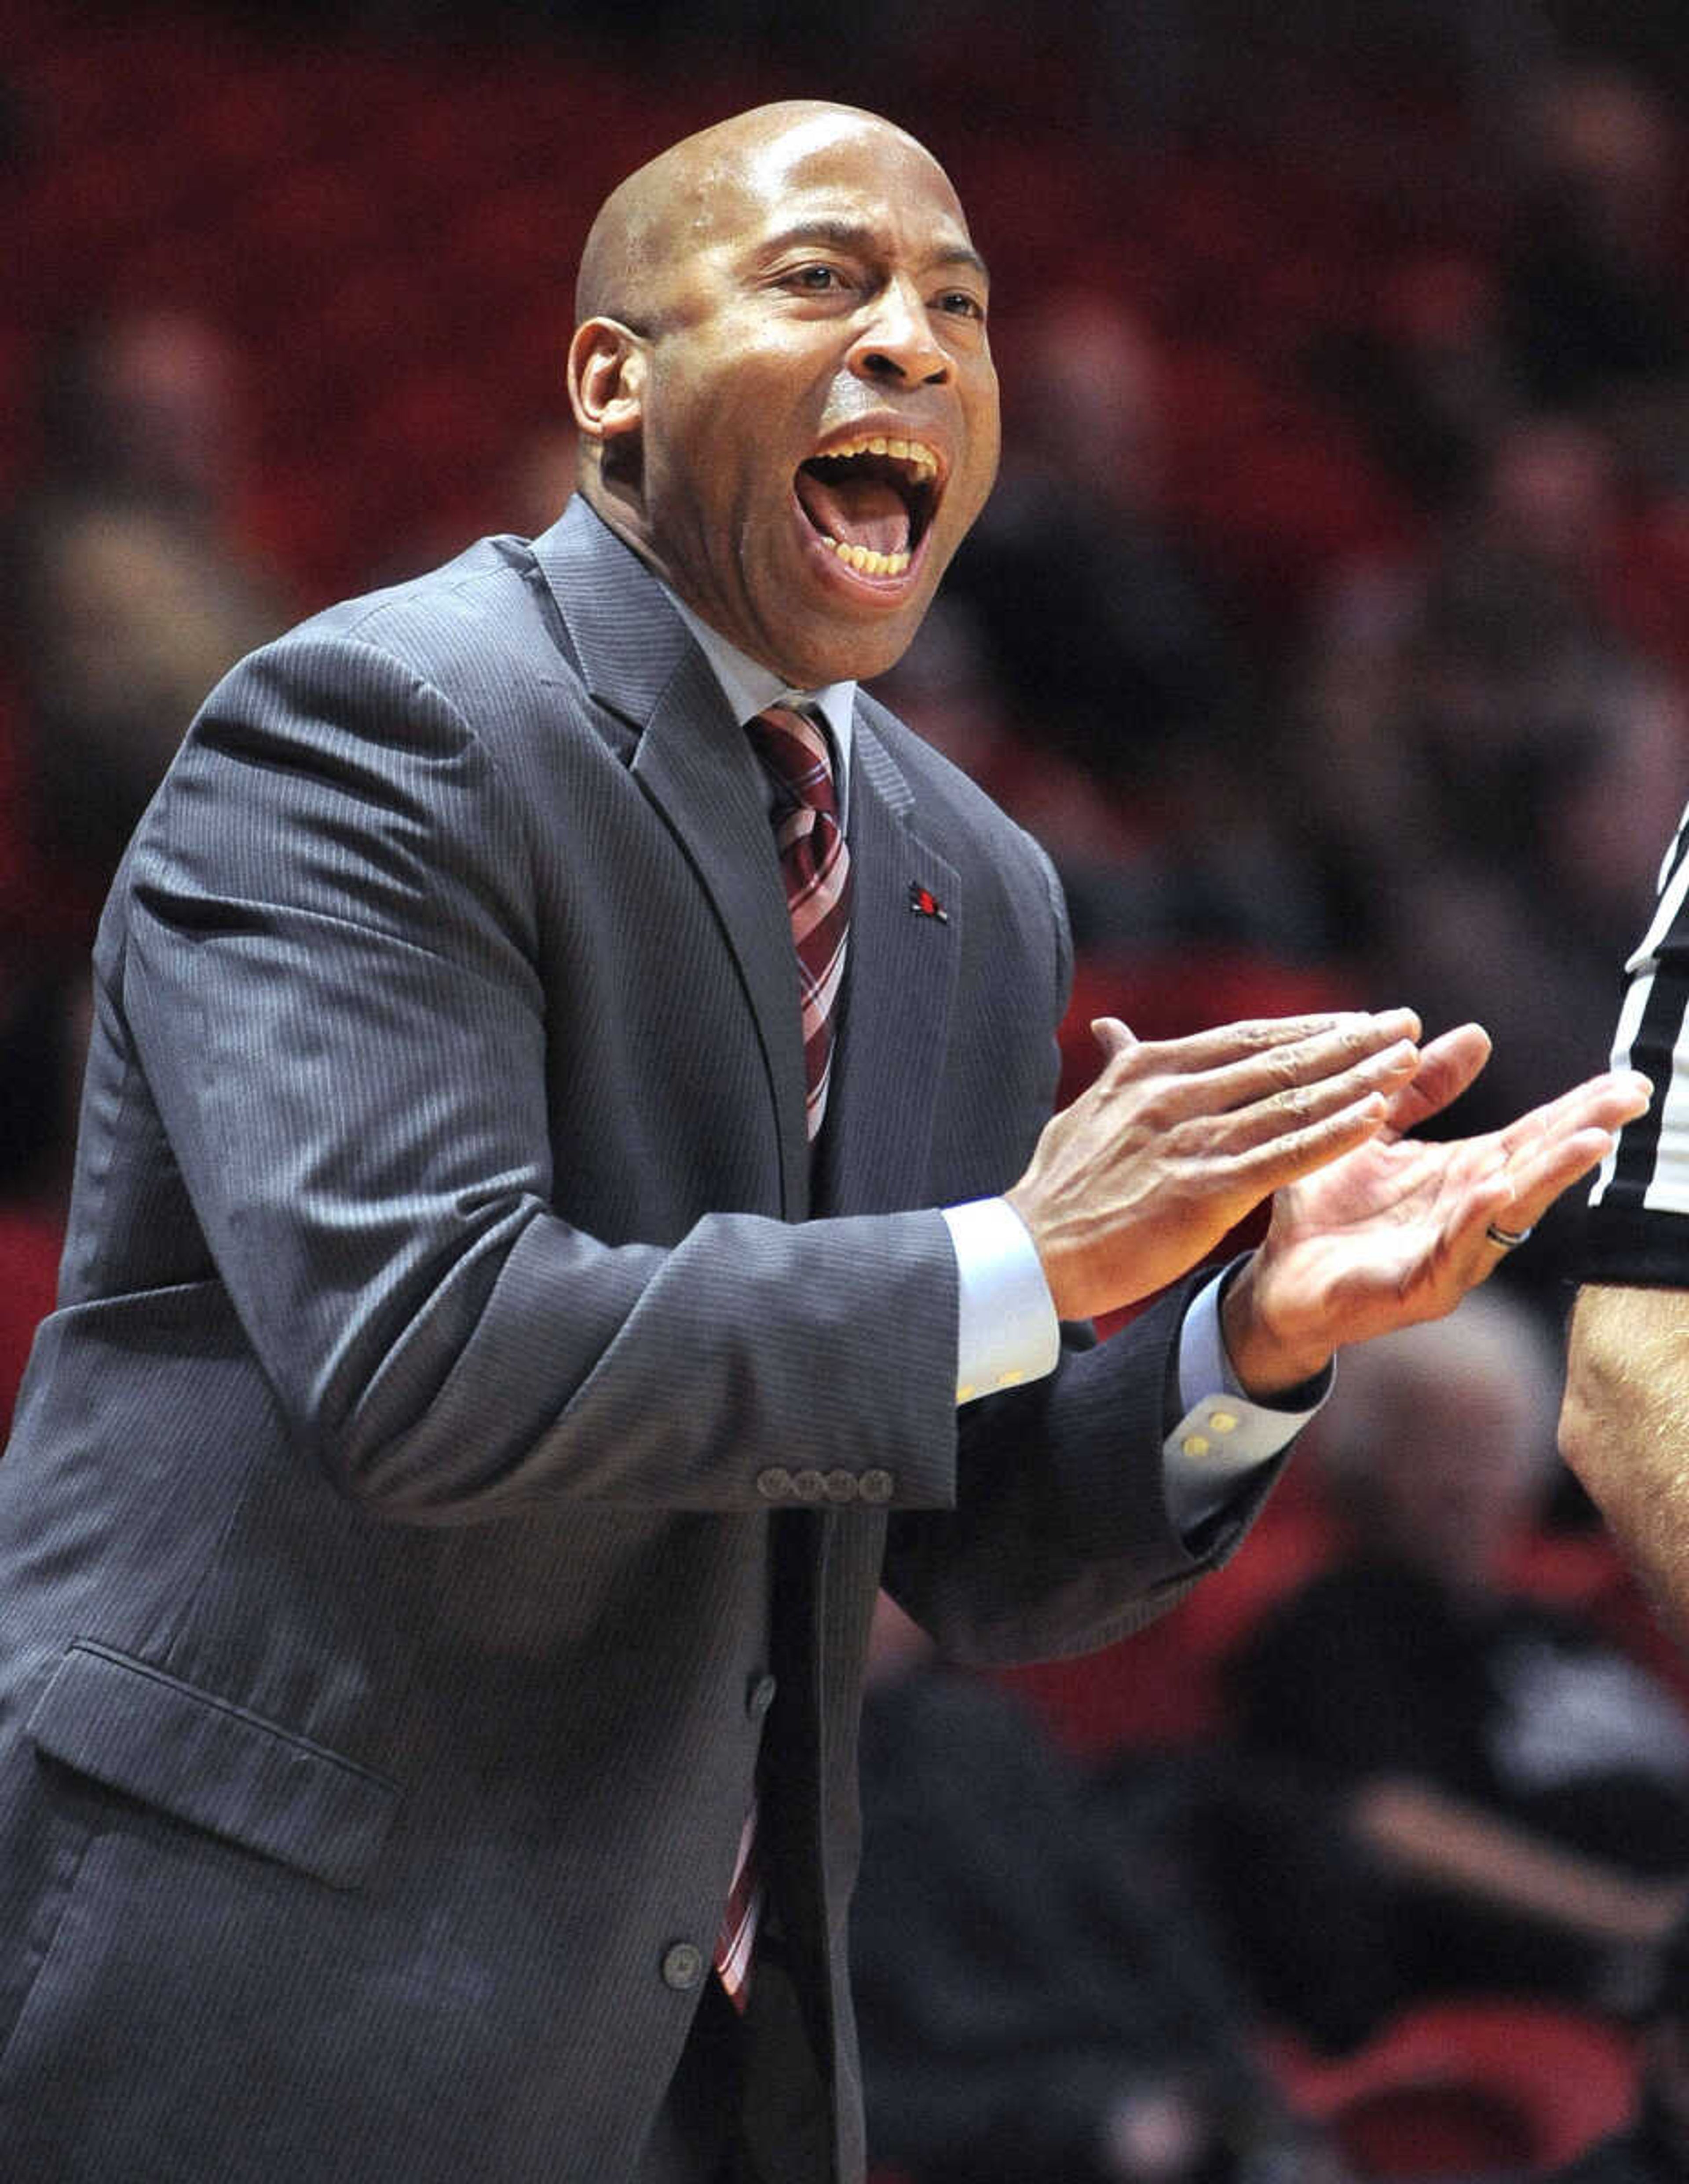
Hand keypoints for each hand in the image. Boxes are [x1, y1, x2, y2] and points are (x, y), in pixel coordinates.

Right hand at [1005, 1010, 1424, 1322]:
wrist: (1027, 1253)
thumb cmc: (1058, 1189)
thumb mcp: (1085, 1112)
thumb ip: (1113, 1070)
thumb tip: (1109, 1031)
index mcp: (1147, 1070)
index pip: (1247, 1038)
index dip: (1310, 1027)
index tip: (1360, 1019)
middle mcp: (1171, 1093)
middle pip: (1280, 1058)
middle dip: (1349, 1040)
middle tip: (1406, 1022)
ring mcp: (1186, 1139)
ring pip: (1290, 1100)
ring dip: (1357, 1078)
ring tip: (1409, 1060)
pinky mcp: (1199, 1190)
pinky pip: (1282, 1156)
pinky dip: (1332, 1133)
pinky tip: (1375, 1116)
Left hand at [1221, 1024, 1652, 1392]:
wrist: (1274, 1276)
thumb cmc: (1324, 1206)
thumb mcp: (1372, 1131)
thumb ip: (1420, 1089)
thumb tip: (1476, 1034)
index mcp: (1462, 1175)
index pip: (1530, 1137)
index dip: (1578, 1109)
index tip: (1624, 1079)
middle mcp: (1468, 1216)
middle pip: (1535, 1169)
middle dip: (1583, 1134)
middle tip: (1628, 1099)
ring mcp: (1449, 1257)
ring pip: (1509, 1214)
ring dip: (1549, 1177)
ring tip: (1590, 1142)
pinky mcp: (1416, 1290)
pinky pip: (1452, 1255)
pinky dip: (1475, 1223)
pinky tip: (1497, 1191)